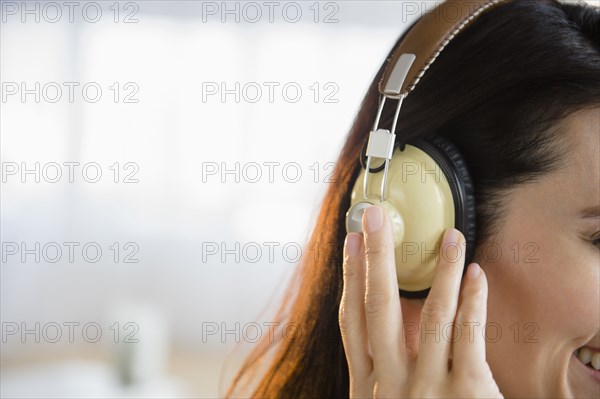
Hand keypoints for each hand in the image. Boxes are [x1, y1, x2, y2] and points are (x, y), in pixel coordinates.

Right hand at [338, 205, 502, 397]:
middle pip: (379, 308)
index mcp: (368, 385)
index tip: (350, 242)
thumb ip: (379, 373)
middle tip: (376, 216)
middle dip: (376, 258)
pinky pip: (470, 338)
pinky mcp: (466, 394)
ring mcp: (427, 389)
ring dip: (439, 271)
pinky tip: (476, 273)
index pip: (352, 321)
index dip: (350, 277)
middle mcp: (391, 383)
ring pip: (431, 316)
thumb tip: (374, 330)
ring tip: (448, 235)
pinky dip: (474, 302)